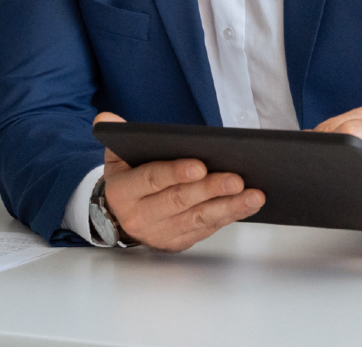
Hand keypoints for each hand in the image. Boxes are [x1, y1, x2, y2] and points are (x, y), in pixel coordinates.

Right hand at [94, 112, 264, 250]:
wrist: (119, 218)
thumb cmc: (128, 181)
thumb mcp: (116, 157)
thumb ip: (116, 136)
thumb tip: (107, 119)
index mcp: (123, 192)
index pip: (151, 180)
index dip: (175, 173)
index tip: (201, 165)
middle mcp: (140, 217)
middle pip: (179, 202)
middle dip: (210, 189)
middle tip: (237, 179)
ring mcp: (160, 234)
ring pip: (198, 219)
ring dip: (229, 207)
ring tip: (254, 195)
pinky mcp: (178, 243)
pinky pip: (207, 229)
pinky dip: (229, 217)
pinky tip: (247, 205)